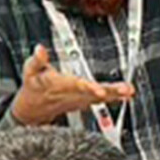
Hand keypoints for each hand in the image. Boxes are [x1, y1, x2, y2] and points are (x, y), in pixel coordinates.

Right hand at [9, 43, 133, 127]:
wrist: (33, 110)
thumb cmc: (34, 87)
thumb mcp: (30, 71)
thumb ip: (36, 60)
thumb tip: (40, 49)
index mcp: (59, 86)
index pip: (76, 86)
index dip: (88, 88)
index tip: (99, 90)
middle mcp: (72, 95)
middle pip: (94, 94)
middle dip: (110, 92)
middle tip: (125, 90)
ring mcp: (79, 100)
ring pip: (100, 99)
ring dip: (116, 95)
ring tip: (129, 91)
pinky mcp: (84, 102)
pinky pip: (102, 101)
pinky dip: (115, 98)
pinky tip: (127, 95)